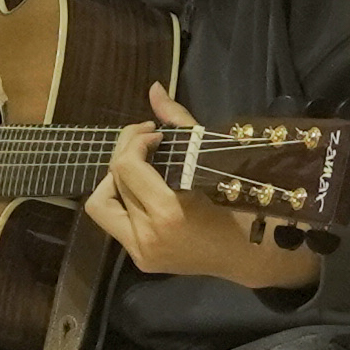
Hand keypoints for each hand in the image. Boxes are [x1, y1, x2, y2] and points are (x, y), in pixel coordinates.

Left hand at [83, 82, 319, 289]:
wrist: (248, 255)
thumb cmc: (238, 203)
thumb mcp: (210, 158)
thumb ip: (178, 121)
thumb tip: (153, 89)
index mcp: (167, 212)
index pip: (126, 166)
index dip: (134, 141)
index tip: (156, 133)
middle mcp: (146, 237)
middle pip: (111, 181)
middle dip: (125, 153)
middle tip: (146, 142)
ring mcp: (140, 252)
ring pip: (101, 205)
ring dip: (115, 181)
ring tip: (140, 170)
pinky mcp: (139, 260)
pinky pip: (114, 222)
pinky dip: (123, 201)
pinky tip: (144, 191)